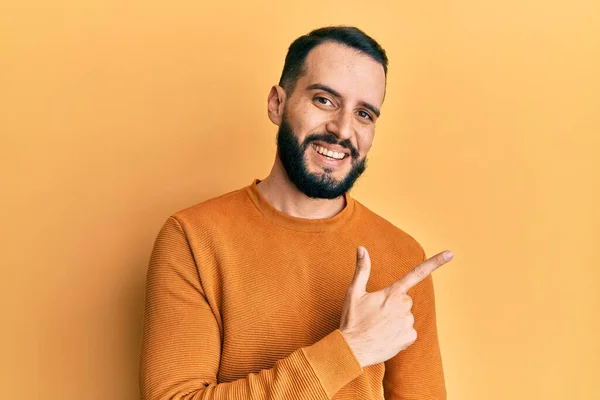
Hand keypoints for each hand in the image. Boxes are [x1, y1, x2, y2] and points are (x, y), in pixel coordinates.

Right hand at [339, 246, 452, 367]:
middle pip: (404, 300)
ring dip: (395, 320)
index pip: (416, 273)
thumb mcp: (354, 292)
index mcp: (392, 293)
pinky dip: (398, 333)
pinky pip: (408, 331)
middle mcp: (404, 306)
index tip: (450, 254)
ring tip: (379, 327)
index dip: (434, 263)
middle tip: (376, 314)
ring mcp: (409, 322)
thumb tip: (361, 248)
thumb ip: (362, 269)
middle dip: (394, 304)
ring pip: (406, 316)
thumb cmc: (352, 320)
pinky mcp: (410, 337)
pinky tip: (385, 337)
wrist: (352, 350)